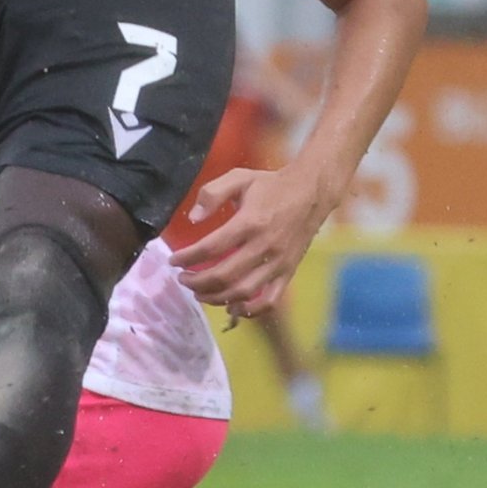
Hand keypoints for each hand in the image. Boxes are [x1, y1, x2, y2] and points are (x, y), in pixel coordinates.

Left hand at [170, 162, 332, 319]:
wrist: (313, 191)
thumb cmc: (271, 185)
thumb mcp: (239, 178)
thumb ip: (211, 194)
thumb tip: (193, 218)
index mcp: (250, 222)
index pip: (211, 248)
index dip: (187, 257)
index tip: (173, 261)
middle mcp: (265, 246)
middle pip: (224, 275)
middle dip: (196, 281)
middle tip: (182, 278)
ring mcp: (279, 262)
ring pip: (243, 292)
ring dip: (216, 297)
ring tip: (199, 293)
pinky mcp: (289, 271)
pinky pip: (270, 300)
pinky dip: (250, 310)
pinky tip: (232, 307)